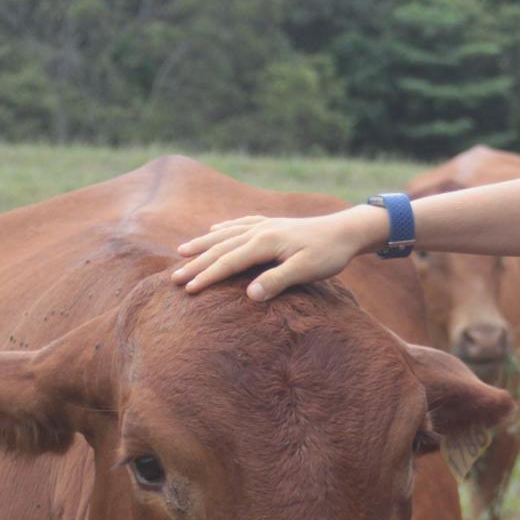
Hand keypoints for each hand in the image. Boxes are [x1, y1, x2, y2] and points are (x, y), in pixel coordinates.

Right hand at [172, 209, 373, 300]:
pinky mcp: (271, 224)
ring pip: (226, 235)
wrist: (345, 230)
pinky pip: (240, 224)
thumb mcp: (306, 271)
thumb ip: (278, 281)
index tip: (187, 289)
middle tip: (173, 278)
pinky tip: (214, 230)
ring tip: (182, 251)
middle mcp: (259, 230)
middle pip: (220, 248)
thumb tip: (250, 295)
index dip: (206, 276)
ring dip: (203, 244)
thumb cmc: (328, 254)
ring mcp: (264, 225)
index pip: (228, 262)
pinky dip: (224, 229)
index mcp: (264, 242)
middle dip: (196, 263)